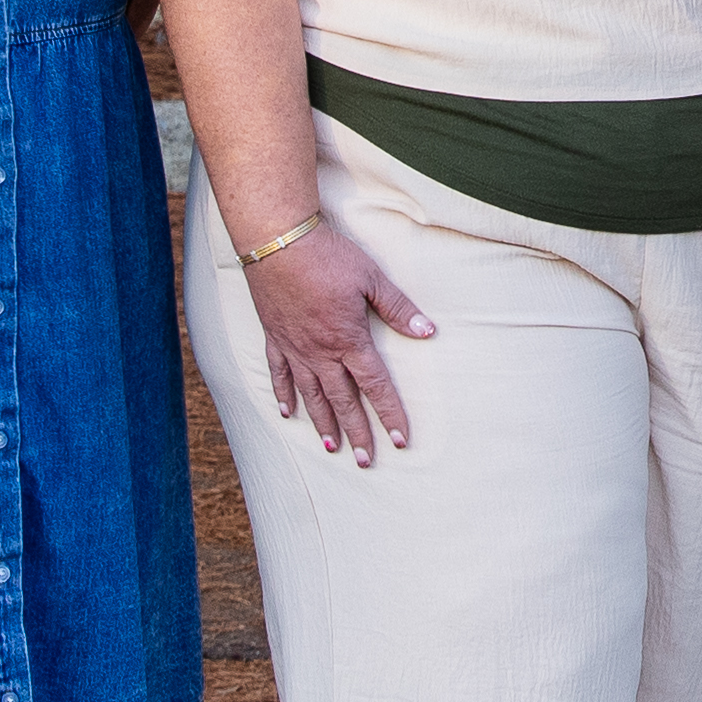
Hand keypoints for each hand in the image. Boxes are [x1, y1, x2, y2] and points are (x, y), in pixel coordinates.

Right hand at [239, 220, 438, 462]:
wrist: (278, 241)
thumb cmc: (328, 257)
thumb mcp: (372, 279)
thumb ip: (398, 308)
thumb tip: (427, 331)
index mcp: (349, 340)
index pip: (375, 387)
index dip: (390, 415)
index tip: (401, 441)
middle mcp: (321, 352)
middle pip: (342, 401)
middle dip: (356, 433)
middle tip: (364, 460)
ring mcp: (295, 347)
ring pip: (311, 395)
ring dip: (322, 423)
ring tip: (332, 446)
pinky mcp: (274, 336)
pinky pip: (278, 373)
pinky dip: (283, 395)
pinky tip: (287, 412)